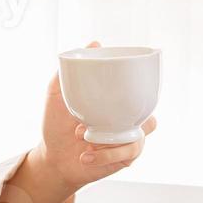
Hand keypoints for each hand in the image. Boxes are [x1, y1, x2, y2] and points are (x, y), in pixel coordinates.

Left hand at [33, 39, 157, 194]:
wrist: (52, 158)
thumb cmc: (56, 124)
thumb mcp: (56, 94)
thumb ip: (70, 70)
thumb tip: (95, 43)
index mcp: (116, 103)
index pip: (140, 93)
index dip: (142, 89)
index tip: (119, 88)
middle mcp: (126, 121)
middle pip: (151, 117)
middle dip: (128, 119)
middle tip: (91, 121)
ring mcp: (126, 141)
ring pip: (139, 138)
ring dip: (110, 140)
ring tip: (83, 138)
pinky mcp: (123, 159)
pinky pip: (126, 155)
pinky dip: (104, 156)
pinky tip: (85, 156)